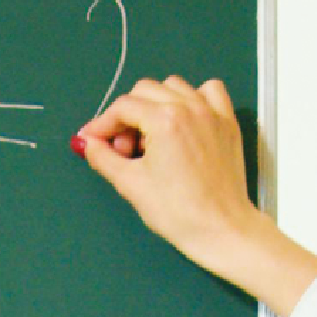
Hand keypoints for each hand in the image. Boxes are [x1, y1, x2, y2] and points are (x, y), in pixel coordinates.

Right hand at [75, 77, 316, 315]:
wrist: (221, 230)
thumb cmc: (179, 212)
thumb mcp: (131, 184)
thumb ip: (103, 157)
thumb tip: (88, 143)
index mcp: (165, 120)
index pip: (123, 107)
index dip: (103, 123)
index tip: (94, 138)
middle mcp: (190, 107)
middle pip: (145, 91)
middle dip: (127, 116)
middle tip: (123, 148)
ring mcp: (212, 113)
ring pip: (174, 86)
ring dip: (156, 104)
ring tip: (152, 137)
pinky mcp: (228, 123)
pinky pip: (210, 91)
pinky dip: (194, 97)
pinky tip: (185, 119)